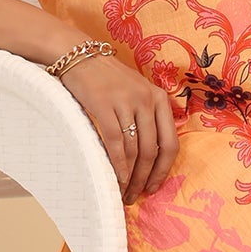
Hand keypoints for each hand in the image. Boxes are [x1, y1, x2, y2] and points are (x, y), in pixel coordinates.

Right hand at [58, 54, 179, 204]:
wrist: (80, 55)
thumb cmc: (107, 79)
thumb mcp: (137, 91)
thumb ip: (148, 116)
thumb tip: (150, 157)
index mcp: (160, 98)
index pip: (171, 142)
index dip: (164, 170)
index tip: (154, 187)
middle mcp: (147, 100)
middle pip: (152, 150)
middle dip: (145, 179)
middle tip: (135, 196)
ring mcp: (126, 102)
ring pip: (134, 150)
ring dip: (129, 177)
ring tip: (122, 191)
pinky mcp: (105, 105)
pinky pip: (115, 143)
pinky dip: (116, 164)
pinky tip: (114, 177)